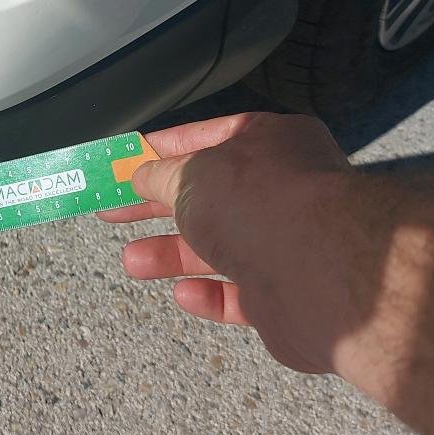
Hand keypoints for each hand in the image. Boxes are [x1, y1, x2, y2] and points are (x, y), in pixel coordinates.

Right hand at [100, 112, 361, 373]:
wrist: (321, 272)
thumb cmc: (255, 201)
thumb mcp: (191, 175)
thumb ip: (162, 175)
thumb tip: (140, 174)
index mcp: (271, 142)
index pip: (208, 139)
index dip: (162, 151)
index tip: (125, 165)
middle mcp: (285, 189)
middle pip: (210, 197)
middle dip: (158, 207)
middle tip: (112, 214)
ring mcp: (290, 243)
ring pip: (222, 248)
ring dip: (174, 253)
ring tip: (132, 262)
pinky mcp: (290, 295)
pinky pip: (243, 293)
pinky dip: (212, 294)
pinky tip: (184, 293)